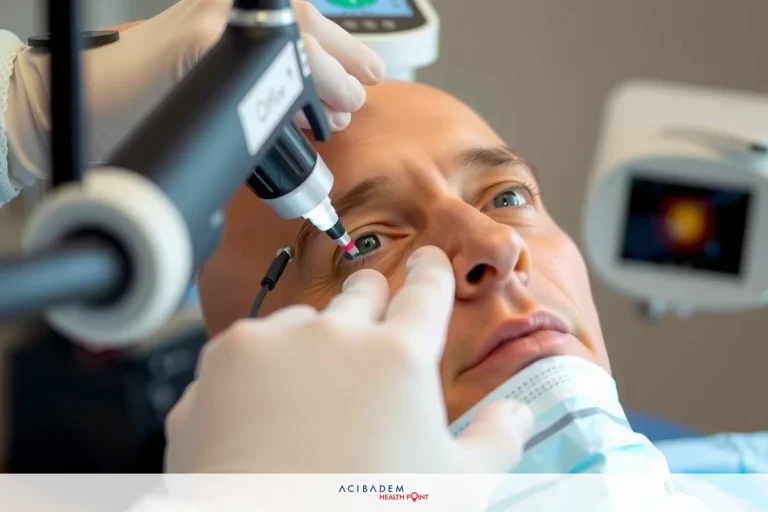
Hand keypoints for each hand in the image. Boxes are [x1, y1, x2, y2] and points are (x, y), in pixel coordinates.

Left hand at [7, 0, 384, 183]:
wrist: (68, 104)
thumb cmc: (111, 121)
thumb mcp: (185, 131)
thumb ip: (243, 136)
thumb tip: (294, 149)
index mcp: (213, 37)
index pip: (296, 46)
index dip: (332, 75)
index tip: (351, 103)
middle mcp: (215, 18)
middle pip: (300, 24)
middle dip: (341, 55)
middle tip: (368, 82)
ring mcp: (209, 19)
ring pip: (284, 22)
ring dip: (323, 48)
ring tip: (353, 75)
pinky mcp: (202, 27)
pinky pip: (259, 32)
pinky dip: (291, 48)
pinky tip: (307, 71)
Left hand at [165, 246, 533, 472]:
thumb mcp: (451, 487)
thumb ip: (494, 441)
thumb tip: (519, 415)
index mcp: (400, 356)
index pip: (426, 291)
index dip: (431, 273)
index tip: (429, 263)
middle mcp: (337, 333)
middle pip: (364, 292)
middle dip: (373, 304)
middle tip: (371, 338)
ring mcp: (276, 339)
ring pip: (305, 320)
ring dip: (314, 343)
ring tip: (312, 398)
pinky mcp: (225, 356)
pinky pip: (253, 346)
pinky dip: (262, 368)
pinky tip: (265, 410)